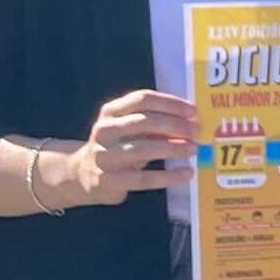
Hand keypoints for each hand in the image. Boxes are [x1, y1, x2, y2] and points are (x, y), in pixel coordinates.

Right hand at [70, 88, 196, 204]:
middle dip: (175, 125)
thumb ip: (153, 123)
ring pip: (143, 149)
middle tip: (197, 131)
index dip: (170, 103)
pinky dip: (168, 176)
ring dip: (173, 148)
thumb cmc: (117, 146)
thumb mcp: (128, 129)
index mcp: (110, 112)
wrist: (82, 174)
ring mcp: (105, 156)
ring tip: (194, 149)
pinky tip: (187, 172)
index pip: (142, 99)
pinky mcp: (110, 180)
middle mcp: (104, 131)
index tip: (193, 111)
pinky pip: (144, 178)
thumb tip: (190, 123)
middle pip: (144, 122)